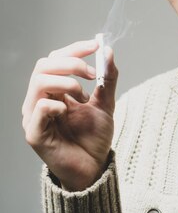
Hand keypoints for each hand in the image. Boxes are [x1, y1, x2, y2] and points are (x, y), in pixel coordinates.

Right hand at [22, 39, 117, 190]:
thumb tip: (108, 51)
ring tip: (84, 96)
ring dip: (67, 82)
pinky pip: (40, 108)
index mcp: (53, 91)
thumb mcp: (105, 104)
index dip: (74, 49)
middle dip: (71, 63)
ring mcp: (35, 117)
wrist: (93, 168)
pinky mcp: (35, 134)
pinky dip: (58, 103)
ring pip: (39, 81)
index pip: (55, 59)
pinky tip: (70, 111)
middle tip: (93, 74)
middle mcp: (39, 100)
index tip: (96, 45)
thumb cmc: (93, 138)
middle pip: (44, 65)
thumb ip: (108, 79)